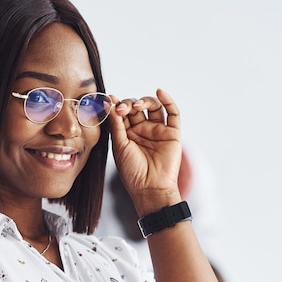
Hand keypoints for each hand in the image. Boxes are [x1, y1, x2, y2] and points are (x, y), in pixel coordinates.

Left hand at [108, 88, 182, 215]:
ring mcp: (158, 130)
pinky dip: (168, 100)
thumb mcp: (119, 146)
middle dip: (129, 104)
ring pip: (153, 107)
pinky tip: (159, 92)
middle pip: (136, 107)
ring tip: (137, 106)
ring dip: (144, 101)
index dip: (117, 105)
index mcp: (127, 134)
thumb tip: (109, 101)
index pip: (122, 113)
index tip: (110, 100)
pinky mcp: (172, 133)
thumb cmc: (132, 172)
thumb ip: (116, 124)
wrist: (150, 188)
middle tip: (122, 109)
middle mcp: (143, 130)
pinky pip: (173, 113)